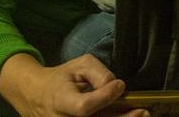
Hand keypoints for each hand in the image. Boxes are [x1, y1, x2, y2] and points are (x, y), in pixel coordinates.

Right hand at [0, 52, 147, 116]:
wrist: (35, 95)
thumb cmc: (61, 79)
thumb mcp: (78, 66)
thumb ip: (98, 73)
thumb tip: (115, 86)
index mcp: (61, 101)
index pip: (84, 106)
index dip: (103, 98)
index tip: (119, 85)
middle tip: (142, 112)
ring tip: (140, 116)